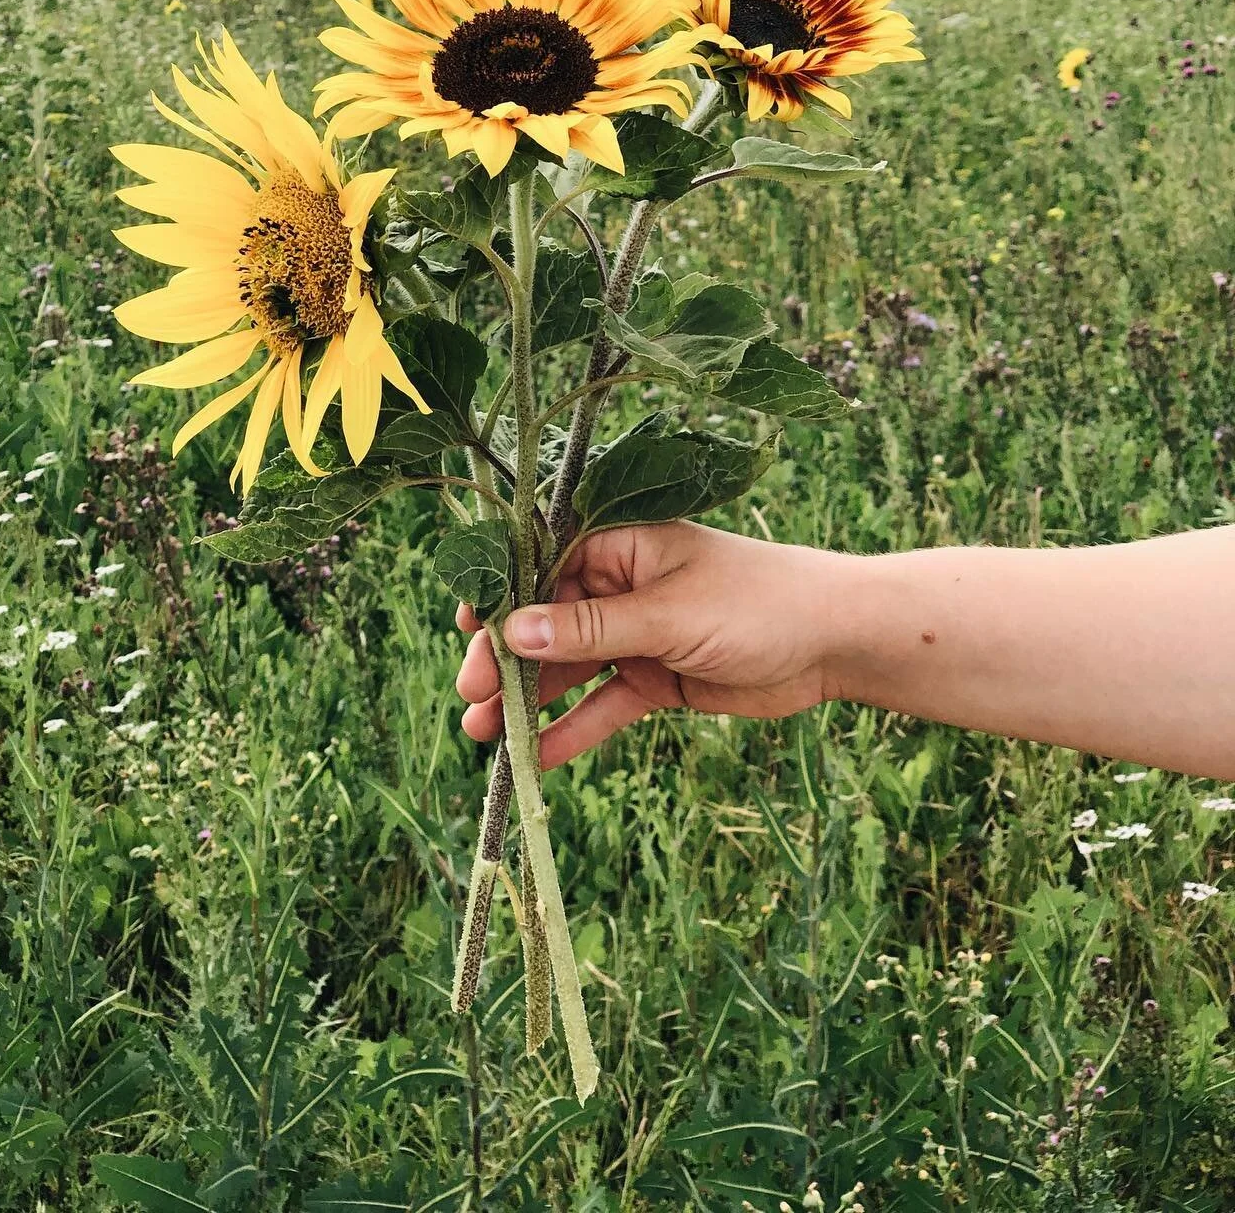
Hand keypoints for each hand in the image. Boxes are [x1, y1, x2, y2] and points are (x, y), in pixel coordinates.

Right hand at [455, 521, 849, 767]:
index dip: (501, 595)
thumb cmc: (756, 602)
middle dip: (506, 658)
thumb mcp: (668, 613)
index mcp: (621, 543)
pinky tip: (537, 758)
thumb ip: (591, 628)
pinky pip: (604, 704)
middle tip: (471, 696)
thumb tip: (512, 630)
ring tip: (484, 736)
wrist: (835, 642)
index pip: (541, 563)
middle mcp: (621, 585)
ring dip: (528, 699)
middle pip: (545, 621)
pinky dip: (573, 729)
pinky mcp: (656, 679)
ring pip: (568, 668)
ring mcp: (637, 634)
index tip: (465, 627)